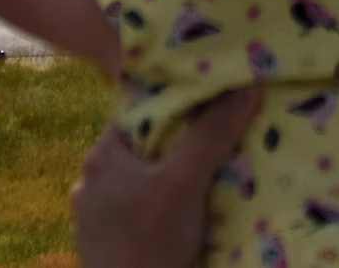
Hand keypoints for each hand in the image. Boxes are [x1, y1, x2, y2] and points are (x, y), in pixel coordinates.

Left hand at [72, 88, 260, 267]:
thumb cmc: (151, 245)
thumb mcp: (187, 182)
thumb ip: (213, 133)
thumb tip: (248, 88)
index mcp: (101, 158)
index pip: (144, 113)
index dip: (182, 107)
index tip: (218, 105)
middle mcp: (91, 185)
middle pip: (149, 150)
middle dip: (185, 147)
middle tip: (225, 142)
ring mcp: (98, 221)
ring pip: (148, 185)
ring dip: (179, 183)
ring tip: (216, 181)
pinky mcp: (110, 250)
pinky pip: (144, 216)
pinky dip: (168, 213)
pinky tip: (194, 218)